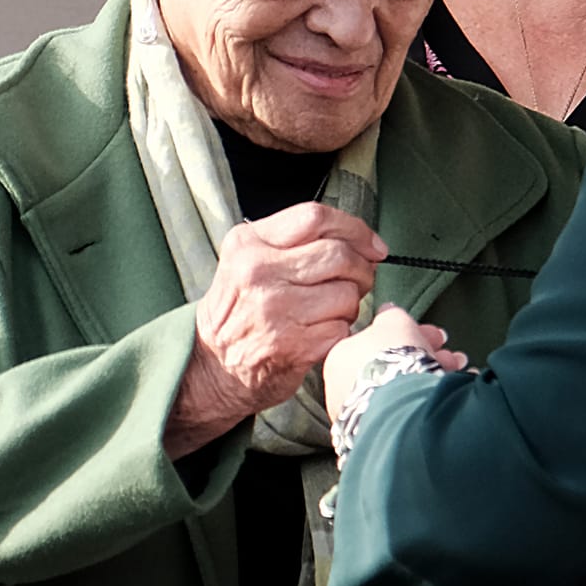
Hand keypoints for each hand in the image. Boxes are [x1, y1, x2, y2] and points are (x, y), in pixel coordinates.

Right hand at [164, 204, 385, 456]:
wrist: (211, 368)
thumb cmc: (240, 310)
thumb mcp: (249, 260)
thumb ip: (296, 242)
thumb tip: (365, 244)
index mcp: (248, 243)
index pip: (315, 217)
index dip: (355, 229)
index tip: (374, 246)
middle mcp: (258, 272)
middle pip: (338, 254)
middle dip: (362, 269)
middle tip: (360, 281)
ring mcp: (275, 310)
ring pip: (347, 293)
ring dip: (351, 304)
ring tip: (332, 311)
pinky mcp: (292, 345)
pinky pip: (342, 328)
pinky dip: (342, 331)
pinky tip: (323, 334)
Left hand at [323, 304, 465, 421]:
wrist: (398, 409)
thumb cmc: (391, 359)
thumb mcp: (393, 321)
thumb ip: (390, 314)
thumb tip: (388, 310)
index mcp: (339, 358)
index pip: (376, 342)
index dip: (409, 335)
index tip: (432, 336)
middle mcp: (342, 390)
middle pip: (390, 367)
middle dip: (425, 357)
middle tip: (449, 354)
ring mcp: (359, 417)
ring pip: (401, 390)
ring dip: (432, 377)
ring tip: (459, 373)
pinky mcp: (378, 437)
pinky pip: (406, 413)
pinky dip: (428, 402)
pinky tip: (452, 396)